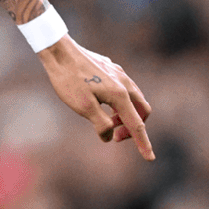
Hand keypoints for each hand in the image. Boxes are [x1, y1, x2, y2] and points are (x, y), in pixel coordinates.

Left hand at [38, 35, 154, 159]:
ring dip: (126, 114)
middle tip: (116, 137)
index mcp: (120, 94)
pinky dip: (120, 102)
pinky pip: (124, 89)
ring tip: (107, 121)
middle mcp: (124, 82)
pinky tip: (102, 103)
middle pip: (142, 111)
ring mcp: (119, 73)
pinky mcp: (110, 68)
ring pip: (134, 98)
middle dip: (134, 127)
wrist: (58, 50)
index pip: (136, 124)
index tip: (150, 158)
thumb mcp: (83, 107)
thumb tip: (110, 136)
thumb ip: (101, 124)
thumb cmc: (68, 79)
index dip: (143, 143)